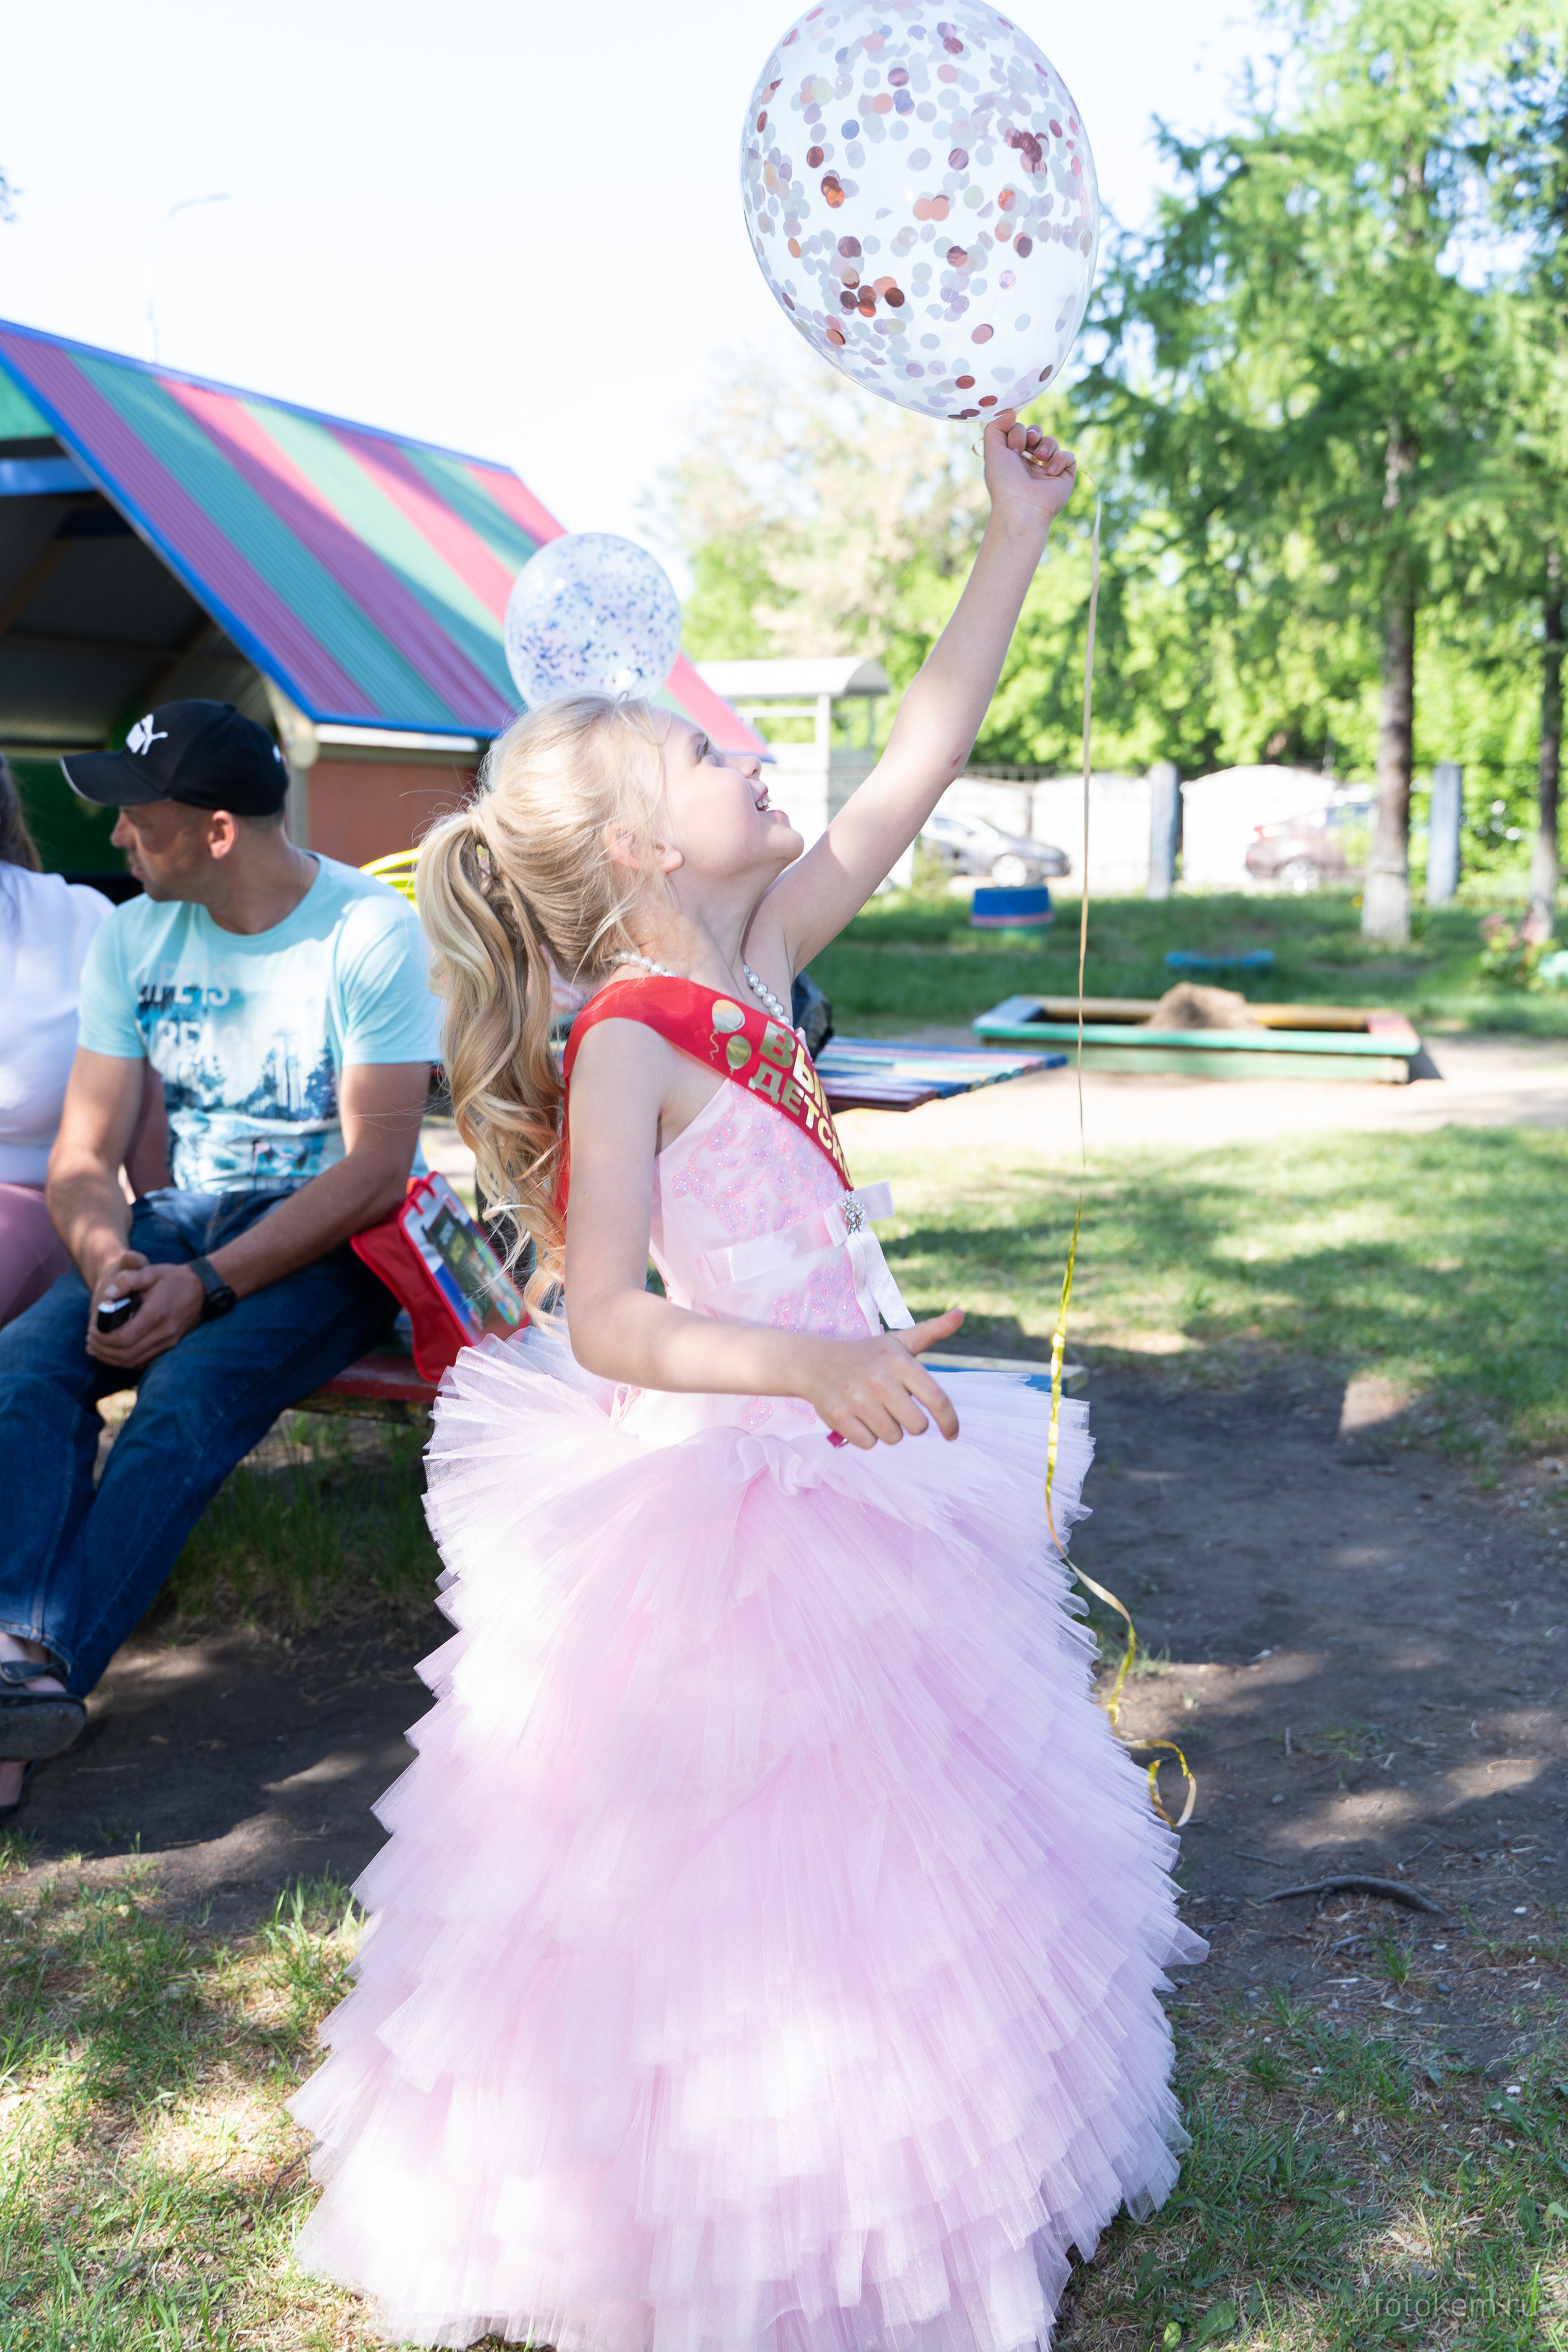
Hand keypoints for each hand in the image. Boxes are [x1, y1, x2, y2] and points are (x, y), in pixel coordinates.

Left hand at [86, 1253, 205, 1369]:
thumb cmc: (173, 1279)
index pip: (124, 1338)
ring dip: (112, 1358)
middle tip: (90, 1340)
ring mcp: (169, 1343)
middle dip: (103, 1350)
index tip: (92, 1330)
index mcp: (156, 1314)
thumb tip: (107, 1295)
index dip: (103, 1338)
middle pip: (126, 1354)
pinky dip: (125, 1360)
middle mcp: (164, 1333)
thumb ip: (127, 1279)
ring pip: (134, 1361)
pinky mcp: (171, 1347)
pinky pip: (144, 1361)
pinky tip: (114, 1352)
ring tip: (97, 1348)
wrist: (203, 1289)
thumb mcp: (150, 1271)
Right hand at [806, 1308, 964, 1448]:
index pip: (937, 1399)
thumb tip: (960, 1314)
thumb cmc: (865, 1354)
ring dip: (888, 1430)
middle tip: (896, 1409)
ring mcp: (857, 1399)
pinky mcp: (838, 1416)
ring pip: (893, 1437)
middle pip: (917, 1426)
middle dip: (911, 1423)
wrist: (814, 1362)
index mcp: (899, 1361)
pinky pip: (869, 1443)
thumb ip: (931, 1331)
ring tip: (874, 1410)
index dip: (949, 1421)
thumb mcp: (897, 1342)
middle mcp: (879, 1379)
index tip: (952, 1434)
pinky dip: (866, 1436)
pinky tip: (858, 1418)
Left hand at [982, 411, 1076, 530]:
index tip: (1013, 448)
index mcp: (1013, 459)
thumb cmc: (1005, 481)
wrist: (1022, 505)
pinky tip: (1050, 471)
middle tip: (1029, 444)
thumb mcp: (992, 449)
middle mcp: (1029, 464)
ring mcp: (1047, 470)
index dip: (1017, 432)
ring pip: (1052, 442)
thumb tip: (1011, 412)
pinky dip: (1060, 459)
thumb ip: (996, 426)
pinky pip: (1068, 456)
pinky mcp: (1063, 477)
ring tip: (1040, 458)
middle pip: (1037, 434)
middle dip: (1034, 433)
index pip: (1020, 431)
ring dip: (1047, 445)